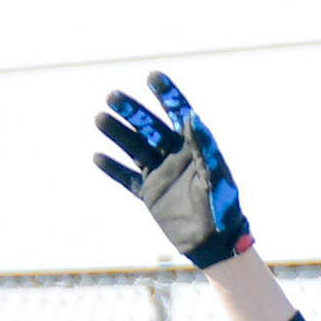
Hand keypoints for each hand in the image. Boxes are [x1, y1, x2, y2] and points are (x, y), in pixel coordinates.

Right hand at [91, 71, 252, 268]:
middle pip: (148, 127)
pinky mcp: (149, 194)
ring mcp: (160, 173)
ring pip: (133, 147)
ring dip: (117, 133)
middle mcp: (174, 155)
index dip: (166, 95)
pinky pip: (127, 179)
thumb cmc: (223, 208)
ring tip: (100, 117)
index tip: (153, 76)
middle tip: (113, 96)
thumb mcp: (215, 176)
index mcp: (193, 146)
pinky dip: (113, 169)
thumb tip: (190, 117)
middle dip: (132, 111)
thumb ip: (204, 147)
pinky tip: (98, 156)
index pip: (177, 113)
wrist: (215, 244)